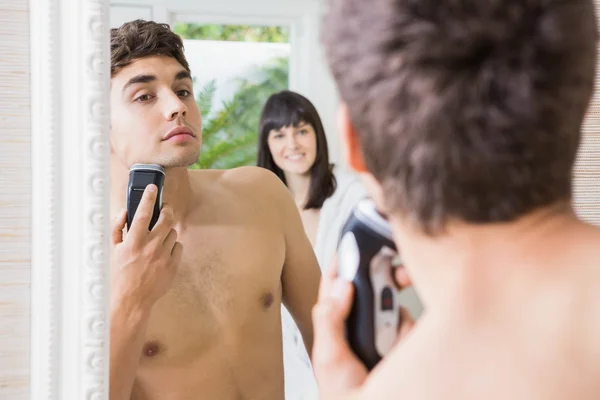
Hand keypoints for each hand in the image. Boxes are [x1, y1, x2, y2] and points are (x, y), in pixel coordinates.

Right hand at [110, 184, 181, 310]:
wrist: (132, 300)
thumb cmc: (120, 274)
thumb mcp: (113, 250)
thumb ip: (118, 228)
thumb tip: (126, 212)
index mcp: (133, 242)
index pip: (143, 213)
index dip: (148, 197)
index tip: (153, 188)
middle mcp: (150, 247)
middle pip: (166, 219)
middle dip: (167, 210)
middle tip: (164, 209)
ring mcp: (163, 256)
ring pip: (173, 233)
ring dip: (167, 231)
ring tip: (159, 238)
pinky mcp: (173, 265)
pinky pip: (178, 247)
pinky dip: (172, 246)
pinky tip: (164, 252)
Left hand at [311, 256, 414, 398]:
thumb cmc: (342, 393)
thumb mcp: (329, 357)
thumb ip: (329, 321)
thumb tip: (342, 287)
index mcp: (337, 321)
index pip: (337, 283)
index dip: (344, 261)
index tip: (354, 243)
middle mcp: (360, 322)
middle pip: (371, 285)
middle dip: (383, 276)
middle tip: (396, 272)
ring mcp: (382, 331)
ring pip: (393, 302)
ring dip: (396, 309)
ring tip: (392, 327)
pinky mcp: (402, 341)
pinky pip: (409, 322)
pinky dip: (407, 329)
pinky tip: (401, 344)